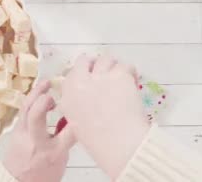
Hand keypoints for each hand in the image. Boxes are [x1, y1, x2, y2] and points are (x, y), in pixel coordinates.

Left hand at [3, 81, 75, 181]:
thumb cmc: (41, 174)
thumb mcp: (61, 159)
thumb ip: (66, 138)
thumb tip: (74, 119)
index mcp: (51, 152)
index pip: (69, 133)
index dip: (78, 120)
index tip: (83, 110)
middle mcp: (35, 142)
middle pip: (36, 117)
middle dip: (44, 99)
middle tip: (53, 88)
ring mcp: (22, 135)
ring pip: (26, 109)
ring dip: (35, 93)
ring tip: (46, 83)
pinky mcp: (15, 131)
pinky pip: (23, 111)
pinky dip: (31, 100)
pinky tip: (38, 93)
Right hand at [59, 55, 149, 179]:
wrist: (118, 143)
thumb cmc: (99, 140)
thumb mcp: (77, 122)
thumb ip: (78, 104)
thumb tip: (86, 96)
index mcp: (68, 95)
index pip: (72, 73)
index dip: (83, 74)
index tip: (91, 78)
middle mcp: (81, 81)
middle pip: (85, 60)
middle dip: (95, 65)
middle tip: (106, 74)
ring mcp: (100, 76)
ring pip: (105, 59)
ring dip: (113, 67)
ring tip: (121, 79)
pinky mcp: (119, 75)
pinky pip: (126, 66)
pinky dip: (130, 72)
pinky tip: (133, 82)